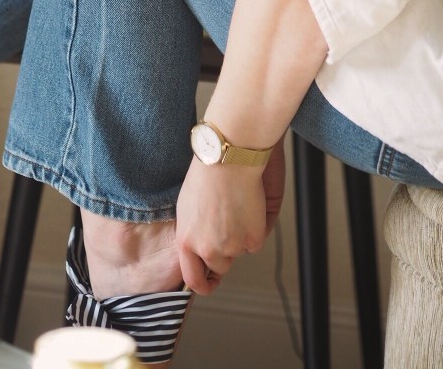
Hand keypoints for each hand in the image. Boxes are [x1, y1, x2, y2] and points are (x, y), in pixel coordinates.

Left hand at [175, 135, 285, 294]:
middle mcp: (207, 249)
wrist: (227, 159)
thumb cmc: (206, 175)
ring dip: (239, 238)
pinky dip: (255, 229)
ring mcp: (231, 246)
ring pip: (239, 253)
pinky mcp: (252, 239)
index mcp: (187, 242)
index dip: (203, 284)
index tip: (208, 284)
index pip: (193, 279)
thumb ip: (191, 234)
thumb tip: (198, 248)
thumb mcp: (187, 209)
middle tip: (227, 229)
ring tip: (235, 209)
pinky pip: (255, 243)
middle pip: (220, 266)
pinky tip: (247, 207)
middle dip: (225, 253)